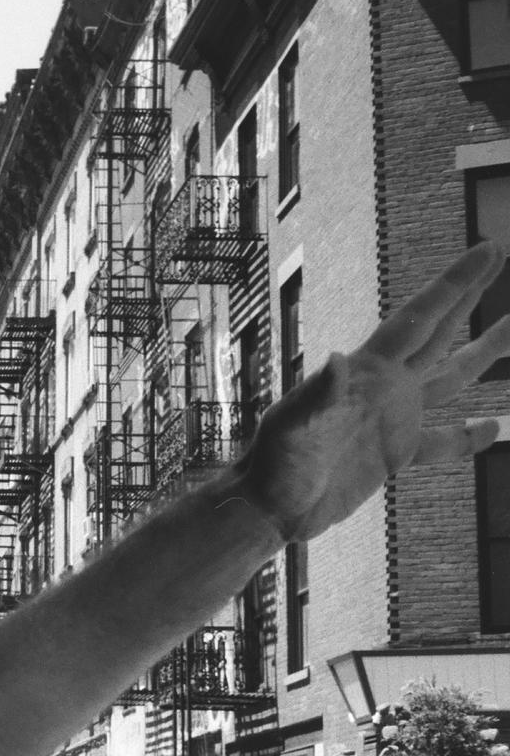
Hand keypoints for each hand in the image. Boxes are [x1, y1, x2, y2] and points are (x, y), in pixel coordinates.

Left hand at [236, 241, 509, 542]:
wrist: (269, 506)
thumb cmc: (275, 461)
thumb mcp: (292, 424)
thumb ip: (318, 392)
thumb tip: (335, 358)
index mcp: (367, 371)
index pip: (420, 318)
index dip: (454, 284)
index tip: (487, 249)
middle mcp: (386, 386)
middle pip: (439, 332)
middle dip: (468, 294)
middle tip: (498, 255)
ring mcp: (393, 418)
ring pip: (451, 379)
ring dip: (484, 354)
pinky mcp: (395, 455)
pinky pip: (442, 443)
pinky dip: (468, 438)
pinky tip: (492, 427)